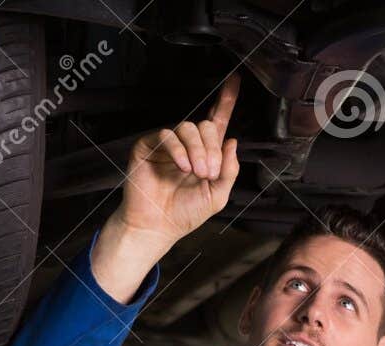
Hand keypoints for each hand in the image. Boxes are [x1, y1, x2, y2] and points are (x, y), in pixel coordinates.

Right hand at [120, 74, 241, 245]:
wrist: (158, 226)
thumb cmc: (185, 213)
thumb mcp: (217, 195)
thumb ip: (229, 170)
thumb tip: (233, 141)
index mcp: (205, 154)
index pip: (218, 122)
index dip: (226, 101)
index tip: (235, 81)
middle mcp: (187, 145)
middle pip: (206, 126)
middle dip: (212, 148)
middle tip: (208, 172)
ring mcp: (167, 144)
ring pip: (188, 128)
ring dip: (198, 150)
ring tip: (197, 173)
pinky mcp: (149, 145)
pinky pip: (167, 135)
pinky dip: (179, 150)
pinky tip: (183, 167)